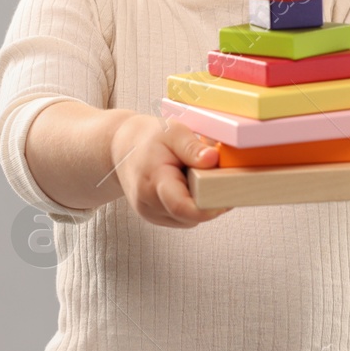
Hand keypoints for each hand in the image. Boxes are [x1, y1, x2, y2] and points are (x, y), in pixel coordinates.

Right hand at [109, 112, 234, 228]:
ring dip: (201, 203)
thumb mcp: (172, 132)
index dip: (209, 207)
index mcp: (153, 181)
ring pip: (189, 219)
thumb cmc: (148, 138)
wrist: (121, 148)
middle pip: (190, 215)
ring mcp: (151, 213)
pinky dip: (192, 205)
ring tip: (199, 178)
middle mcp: (148, 204)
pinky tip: (191, 186)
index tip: (229, 196)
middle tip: (220, 178)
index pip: (182, 207)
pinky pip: (183, 217)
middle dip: (210, 201)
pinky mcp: (156, 217)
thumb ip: (192, 147)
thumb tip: (213, 159)